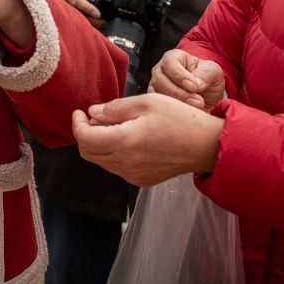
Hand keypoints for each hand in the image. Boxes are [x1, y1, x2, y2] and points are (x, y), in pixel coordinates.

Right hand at [61, 0, 104, 27]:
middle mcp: (68, 5)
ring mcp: (68, 12)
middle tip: (104, 21)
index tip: (98, 14)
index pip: (78, 2)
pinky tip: (97, 24)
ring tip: (103, 23)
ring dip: (92, 24)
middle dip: (93, 20)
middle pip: (81, 15)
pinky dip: (89, 24)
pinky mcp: (69, 17)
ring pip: (80, 21)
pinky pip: (79, 22)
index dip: (89, 8)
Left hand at [71, 94, 222, 185]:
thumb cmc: (180, 119)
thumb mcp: (147, 102)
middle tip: (95, 117)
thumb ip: (115, 108)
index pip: (85, 138)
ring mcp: (133, 175)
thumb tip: (92, 113)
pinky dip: (113, 153)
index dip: (77, 124)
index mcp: (125, 141)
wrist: (206, 145)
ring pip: (101, 161)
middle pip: (87, 153)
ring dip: (99, 143)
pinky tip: (129, 139)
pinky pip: (116, 167)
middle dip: (85, 134)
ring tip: (116, 125)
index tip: (80, 112)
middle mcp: (126, 163)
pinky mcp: (141, 180)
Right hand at [148, 49, 225, 110]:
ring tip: (196, 108)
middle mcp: (160, 70)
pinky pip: (159, 107)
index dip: (180, 76)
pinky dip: (172, 112)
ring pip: (158, 95)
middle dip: (180, 93)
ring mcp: (155, 86)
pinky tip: (187, 113)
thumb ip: (205, 74)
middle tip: (199, 102)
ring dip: (177, 104)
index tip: (195, 87)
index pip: (170, 63)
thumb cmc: (207, 78)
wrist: (207, 95)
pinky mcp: (157, 102)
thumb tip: (196, 84)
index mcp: (173, 58)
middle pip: (160, 80)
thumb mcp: (213, 71)